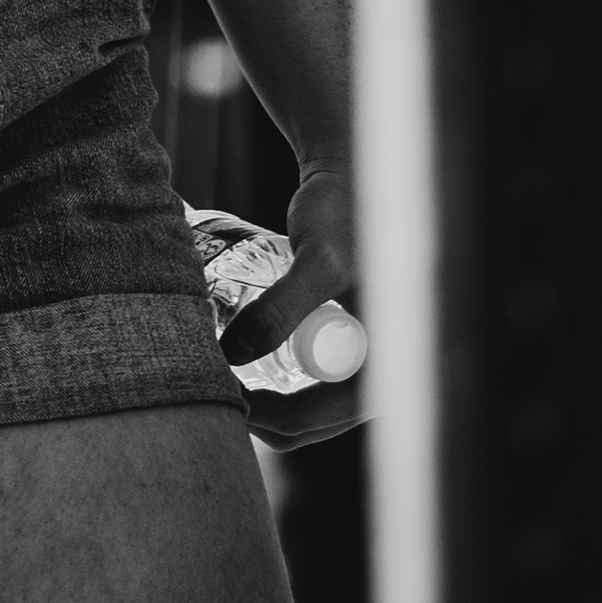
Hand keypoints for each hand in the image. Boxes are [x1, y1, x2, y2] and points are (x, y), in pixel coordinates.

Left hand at [223, 153, 366, 444]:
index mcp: (390, 368)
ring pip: (309, 407)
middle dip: (262, 414)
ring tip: (220, 375)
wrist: (357, 179)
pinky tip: (241, 362)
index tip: (221, 392)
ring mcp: (366, 365)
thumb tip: (233, 358)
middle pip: (312, 422)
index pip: (319, 418)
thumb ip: (281, 310)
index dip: (267, 415)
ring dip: (268, 402)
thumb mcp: (319, 264)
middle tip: (211, 385)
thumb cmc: (347, 215)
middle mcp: (385, 377)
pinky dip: (277, 380)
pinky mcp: (349, 348)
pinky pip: (311, 382)